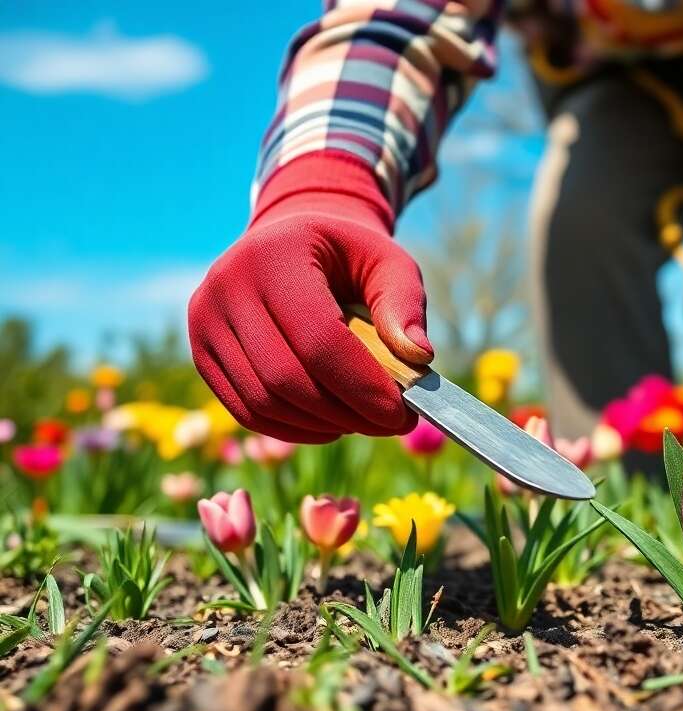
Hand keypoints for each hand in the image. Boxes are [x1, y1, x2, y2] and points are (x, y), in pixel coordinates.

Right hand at [189, 152, 433, 441]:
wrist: (290, 245)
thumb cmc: (347, 259)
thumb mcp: (387, 262)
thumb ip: (404, 303)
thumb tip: (417, 357)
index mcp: (275, 256)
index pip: (318, 340)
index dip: (363, 387)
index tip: (403, 415)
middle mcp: (225, 285)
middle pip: (286, 378)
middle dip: (345, 413)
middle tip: (389, 425)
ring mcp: (204, 321)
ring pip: (263, 402)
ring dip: (320, 425)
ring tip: (363, 421)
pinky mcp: (201, 353)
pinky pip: (245, 411)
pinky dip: (292, 429)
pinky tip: (330, 425)